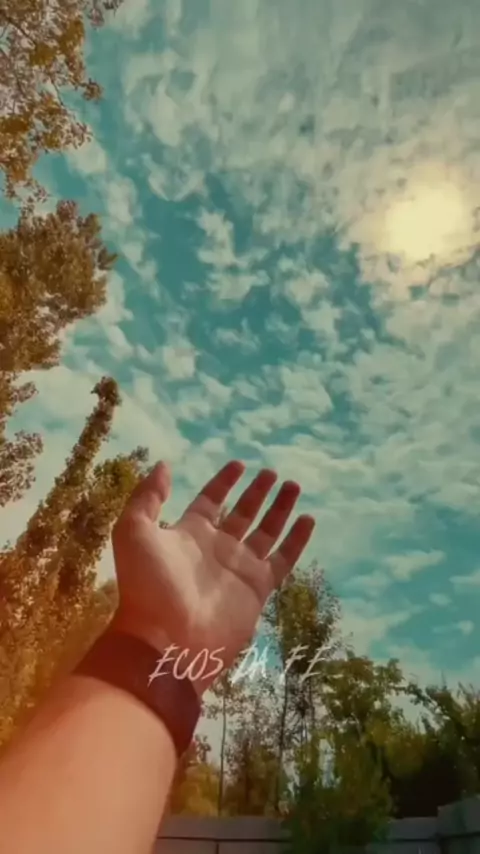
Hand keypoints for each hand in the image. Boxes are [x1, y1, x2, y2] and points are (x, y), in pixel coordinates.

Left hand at [111, 460, 314, 695]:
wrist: (167, 639)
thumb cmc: (148, 584)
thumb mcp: (133, 530)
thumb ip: (148, 496)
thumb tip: (164, 465)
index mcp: (189, 533)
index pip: (211, 501)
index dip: (224, 482)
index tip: (239, 464)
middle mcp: (217, 547)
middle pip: (242, 513)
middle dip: (257, 493)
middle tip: (272, 472)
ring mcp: (240, 567)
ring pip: (266, 531)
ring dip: (279, 509)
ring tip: (293, 486)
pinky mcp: (258, 587)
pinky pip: (283, 558)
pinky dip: (297, 540)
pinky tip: (308, 519)